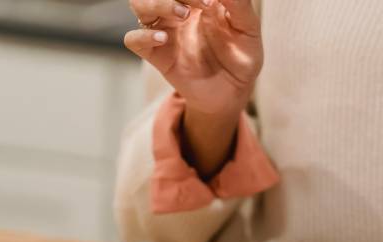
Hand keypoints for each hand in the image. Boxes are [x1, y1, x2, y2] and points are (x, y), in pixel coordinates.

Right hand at [124, 0, 261, 114]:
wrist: (235, 91)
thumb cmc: (241, 56)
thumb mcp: (248, 29)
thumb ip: (239, 5)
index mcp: (197, 0)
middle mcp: (177, 11)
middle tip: (204, 3)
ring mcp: (165, 31)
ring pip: (139, 4)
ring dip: (157, 3)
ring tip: (182, 13)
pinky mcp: (158, 55)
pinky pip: (133, 39)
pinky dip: (142, 36)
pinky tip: (163, 39)